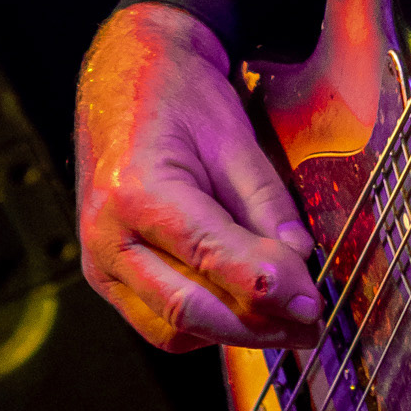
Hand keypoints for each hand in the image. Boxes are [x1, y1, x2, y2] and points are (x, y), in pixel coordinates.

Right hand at [76, 2, 321, 352]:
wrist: (125, 77)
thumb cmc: (177, 96)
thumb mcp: (233, 135)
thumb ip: (265, 201)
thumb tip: (298, 262)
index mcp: (136, 191)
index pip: (207, 256)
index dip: (266, 287)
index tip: (311, 304)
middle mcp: (106, 237)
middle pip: (185, 310)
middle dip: (254, 327)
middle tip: (309, 327)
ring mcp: (99, 262)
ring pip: (170, 329)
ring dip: (231, 333)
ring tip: (286, 321)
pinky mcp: (106, 275)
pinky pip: (157, 319)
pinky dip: (205, 322)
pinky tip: (244, 307)